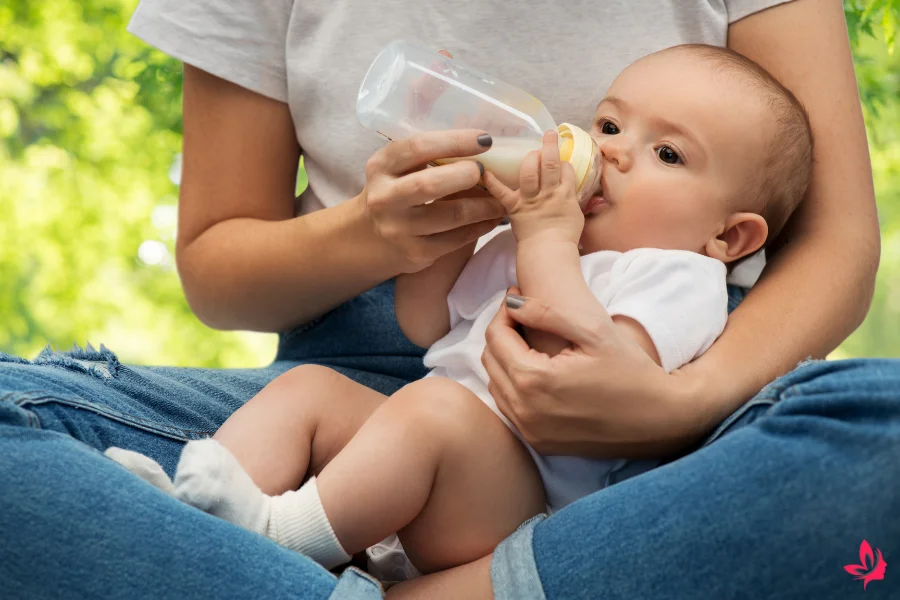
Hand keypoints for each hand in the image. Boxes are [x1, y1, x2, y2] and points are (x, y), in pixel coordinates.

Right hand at [361, 129, 504, 272]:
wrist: (370, 239)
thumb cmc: (395, 191)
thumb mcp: (398, 168)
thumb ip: (429, 153)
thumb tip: (479, 138)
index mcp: (381, 167)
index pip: (417, 148)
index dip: (454, 142)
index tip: (484, 140)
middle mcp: (385, 199)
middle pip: (430, 185)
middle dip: (466, 175)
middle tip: (486, 171)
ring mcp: (399, 230)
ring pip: (452, 216)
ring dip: (484, 205)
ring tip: (502, 198)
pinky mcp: (416, 254)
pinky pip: (457, 239)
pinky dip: (481, 226)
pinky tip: (492, 218)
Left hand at [482, 130, 583, 244]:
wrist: (549, 253)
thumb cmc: (565, 237)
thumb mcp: (577, 216)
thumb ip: (573, 200)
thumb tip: (573, 192)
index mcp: (566, 194)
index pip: (566, 169)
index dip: (564, 161)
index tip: (560, 160)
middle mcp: (548, 193)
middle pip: (550, 163)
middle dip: (549, 146)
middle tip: (549, 134)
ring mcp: (530, 199)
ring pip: (529, 172)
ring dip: (530, 157)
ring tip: (530, 150)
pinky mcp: (514, 207)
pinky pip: (501, 193)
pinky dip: (492, 182)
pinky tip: (484, 171)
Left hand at [482, 288, 712, 457]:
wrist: (661, 420)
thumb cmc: (631, 371)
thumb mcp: (593, 331)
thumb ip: (547, 313)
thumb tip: (512, 301)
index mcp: (534, 379)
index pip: (496, 336)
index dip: (505, 312)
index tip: (519, 298)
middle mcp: (525, 410)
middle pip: (490, 360)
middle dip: (503, 334)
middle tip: (523, 317)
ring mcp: (530, 431)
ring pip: (496, 385)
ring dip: (506, 360)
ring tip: (529, 342)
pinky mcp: (540, 443)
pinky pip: (510, 408)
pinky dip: (514, 387)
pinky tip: (537, 372)